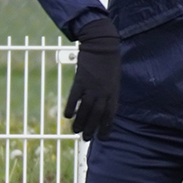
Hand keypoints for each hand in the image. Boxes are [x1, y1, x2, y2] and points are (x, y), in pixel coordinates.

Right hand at [65, 17, 120, 139]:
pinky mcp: (80, 80)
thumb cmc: (110, 61)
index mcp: (114, 92)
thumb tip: (102, 107)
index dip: (106, 127)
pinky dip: (71, 107)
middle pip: (97, 115)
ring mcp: (92, 86)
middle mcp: (103, 91)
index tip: (102, 138)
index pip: (110, 114)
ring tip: (75, 131)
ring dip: (80, 122)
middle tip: (86, 138)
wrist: (102, 44)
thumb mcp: (114, 78)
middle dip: (91, 129)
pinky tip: (68, 115)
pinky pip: (74, 97)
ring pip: (85, 109)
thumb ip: (109, 92)